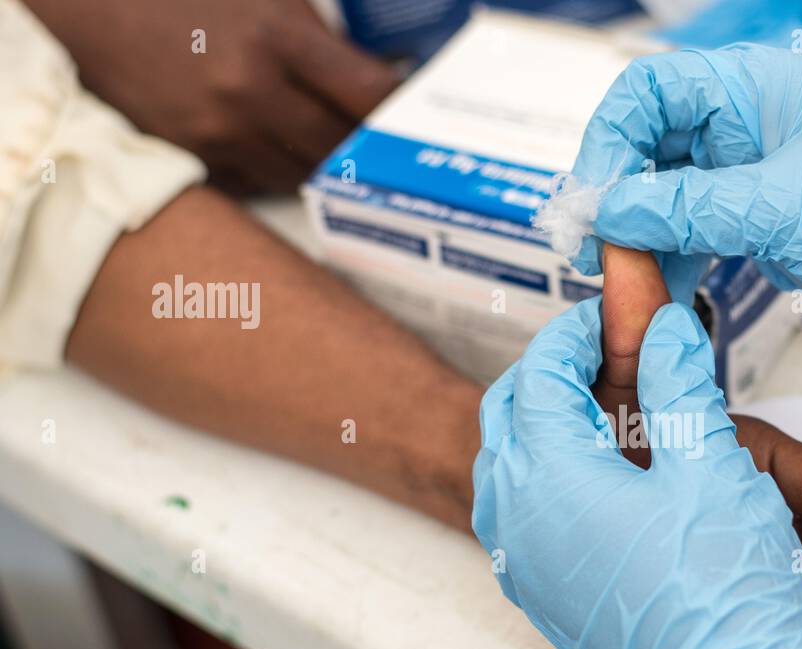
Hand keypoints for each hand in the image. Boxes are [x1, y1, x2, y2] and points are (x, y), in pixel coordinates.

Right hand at [26, 0, 398, 193]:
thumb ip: (317, 38)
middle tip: (387, 147)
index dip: (400, 111)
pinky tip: (281, 153)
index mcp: (278, 35)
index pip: (368, 93)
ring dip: (324, 167)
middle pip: (341, 146)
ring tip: (340, 156)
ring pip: (302, 174)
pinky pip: (257, 182)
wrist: (90, 6)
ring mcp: (220, 130)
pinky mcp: (193, 155)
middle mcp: (251, 90)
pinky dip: (276, 172)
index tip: (417, 117)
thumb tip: (378, 84)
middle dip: (367, 148)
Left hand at [472, 296, 801, 648]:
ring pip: (506, 466)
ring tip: (604, 410)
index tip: (616, 319)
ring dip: (543, 425)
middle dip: (549, 374)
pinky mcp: (541, 598)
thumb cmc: (724, 593)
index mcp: (549, 476)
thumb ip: (677, 384)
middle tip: (603, 355)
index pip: (540, 371)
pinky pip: (519, 516)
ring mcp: (522, 565)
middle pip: (507, 413)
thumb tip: (663, 332)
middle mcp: (516, 520)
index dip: (578, 333)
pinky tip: (600, 479)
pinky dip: (546, 478)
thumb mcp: (710, 465)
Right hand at [562, 45, 801, 415]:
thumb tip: (609, 209)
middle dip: (618, 197)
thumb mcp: (790, 208)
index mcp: (760, 89)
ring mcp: (760, 179)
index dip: (610, 141)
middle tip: (594, 254)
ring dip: (641, 239)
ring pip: (671, 199)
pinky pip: (700, 236)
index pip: (652, 91)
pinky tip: (661, 297)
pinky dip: (675, 263)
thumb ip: (694, 207)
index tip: (591, 200)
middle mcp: (753, 126)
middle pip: (652, 148)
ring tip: (622, 285)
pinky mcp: (770, 229)